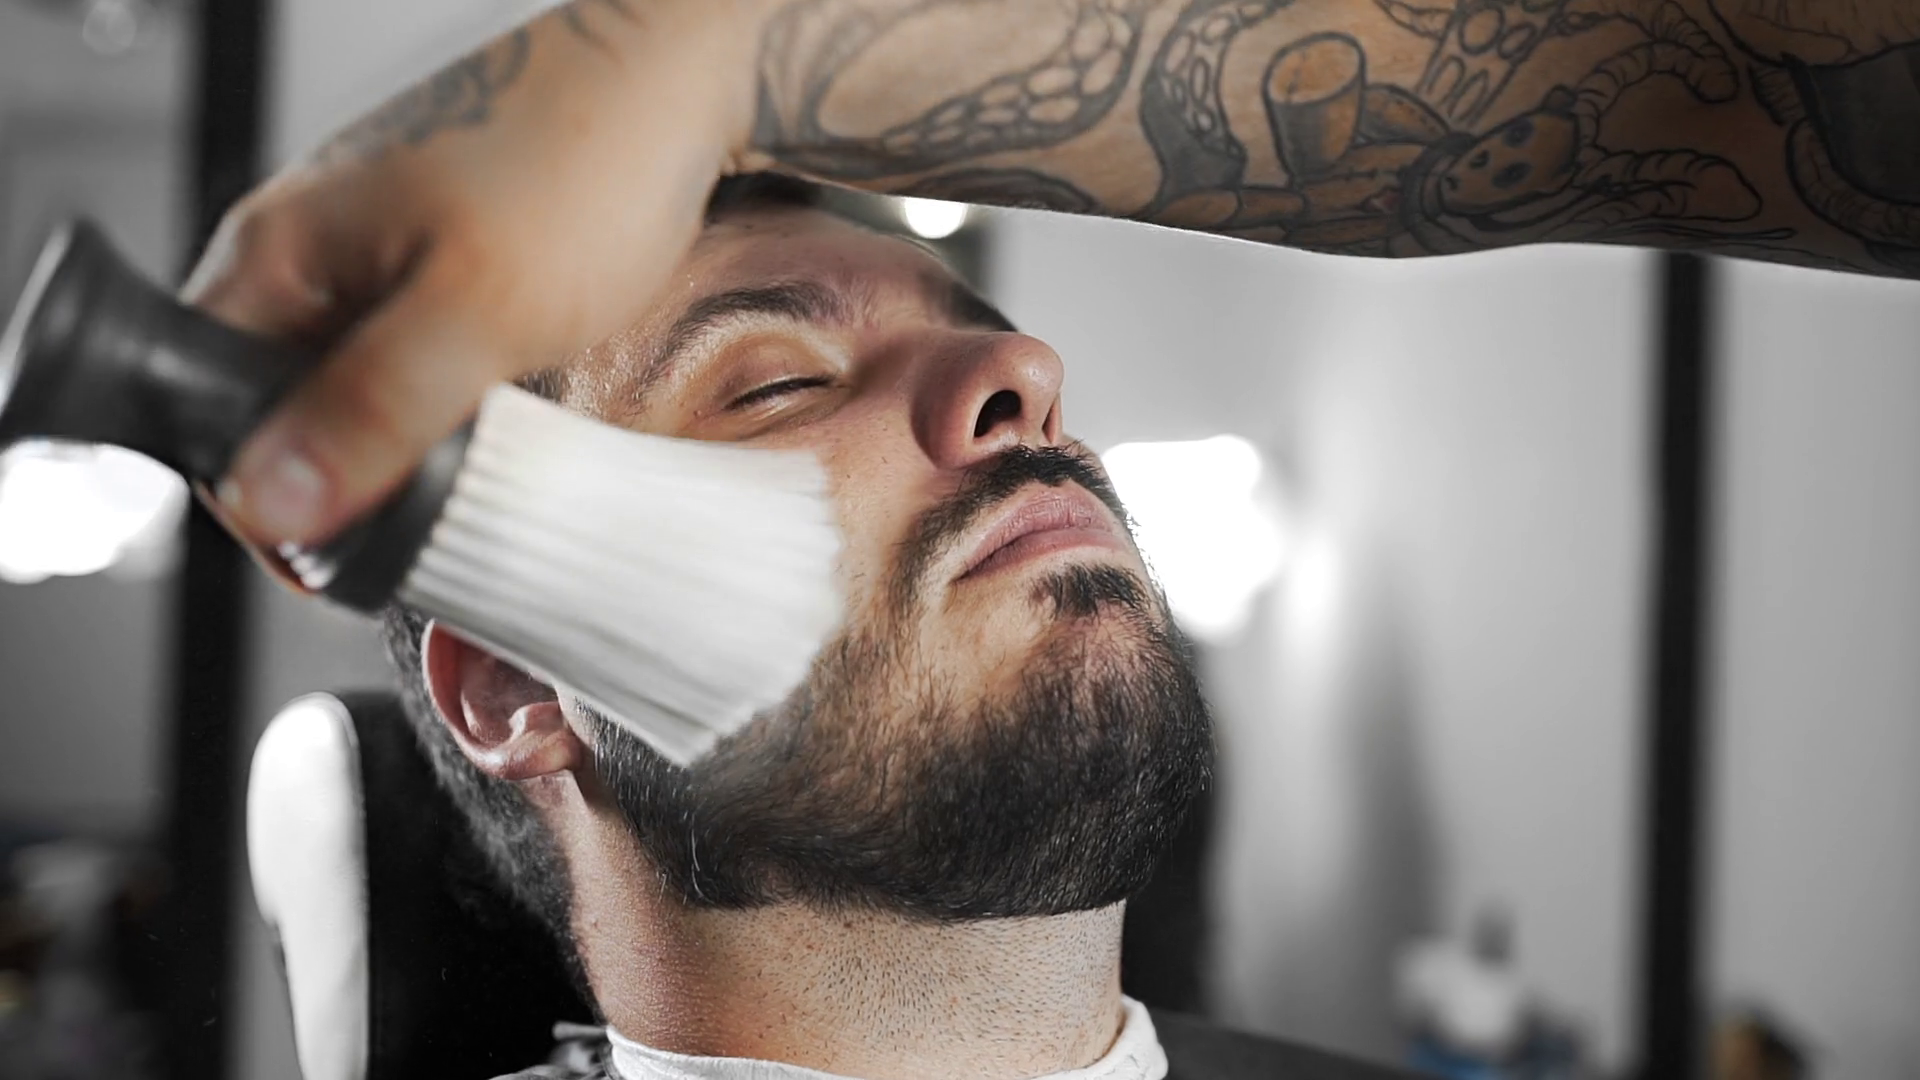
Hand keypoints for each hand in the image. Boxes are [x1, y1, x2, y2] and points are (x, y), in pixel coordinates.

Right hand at [183, 0, 765, 546]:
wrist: (679, 82)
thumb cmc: (586, 158)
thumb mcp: (478, 311)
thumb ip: (372, 411)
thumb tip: (274, 503)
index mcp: (278, 251)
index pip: (202, 408)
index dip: (259, 499)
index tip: (333, 557)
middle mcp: (308, 252)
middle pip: (272, 407)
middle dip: (334, 481)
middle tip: (417, 529)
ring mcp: (370, 256)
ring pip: (348, 390)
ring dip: (395, 448)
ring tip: (464, 479)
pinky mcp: (432, 266)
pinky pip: (405, 360)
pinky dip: (441, 407)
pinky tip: (492, 426)